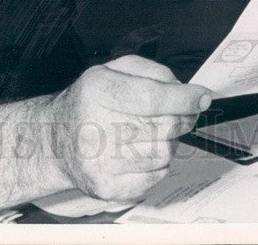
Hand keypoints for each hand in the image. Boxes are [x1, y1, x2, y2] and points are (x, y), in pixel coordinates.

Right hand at [49, 55, 210, 200]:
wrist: (55, 140)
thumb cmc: (88, 102)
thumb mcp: (114, 70)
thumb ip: (151, 72)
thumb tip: (183, 89)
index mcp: (99, 92)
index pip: (154, 98)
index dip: (185, 98)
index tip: (201, 96)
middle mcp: (96, 128)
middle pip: (164, 126)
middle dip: (182, 117)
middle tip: (180, 112)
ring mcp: (101, 163)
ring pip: (164, 152)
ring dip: (168, 140)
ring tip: (149, 132)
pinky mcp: (108, 187)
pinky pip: (156, 175)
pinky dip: (158, 163)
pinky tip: (141, 151)